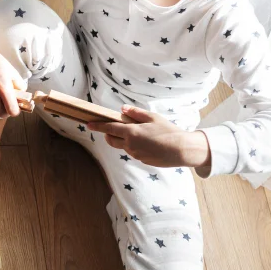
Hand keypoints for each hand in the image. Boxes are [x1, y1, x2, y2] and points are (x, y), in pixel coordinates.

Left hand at [87, 105, 209, 168]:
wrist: (182, 150)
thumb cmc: (168, 131)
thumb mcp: (153, 118)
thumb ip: (135, 113)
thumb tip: (122, 109)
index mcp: (131, 133)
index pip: (109, 129)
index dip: (98, 126)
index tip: (88, 124)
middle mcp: (130, 145)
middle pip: (111, 140)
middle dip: (107, 134)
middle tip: (111, 128)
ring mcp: (135, 154)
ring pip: (122, 146)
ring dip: (123, 140)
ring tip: (135, 133)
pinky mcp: (141, 160)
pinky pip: (133, 152)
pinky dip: (133, 146)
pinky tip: (146, 142)